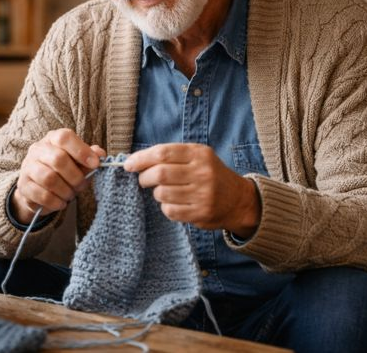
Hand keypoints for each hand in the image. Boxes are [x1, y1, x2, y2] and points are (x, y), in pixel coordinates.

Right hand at [12, 129, 105, 223]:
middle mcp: (37, 149)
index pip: (64, 138)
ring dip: (65, 190)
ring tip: (70, 195)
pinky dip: (55, 201)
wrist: (39, 189)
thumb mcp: (78, 163)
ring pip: (49, 178)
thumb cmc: (63, 172)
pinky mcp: (23, 186)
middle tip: (81, 185)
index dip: (82, 151)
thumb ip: (90, 157)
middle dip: (75, 176)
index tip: (96, 164)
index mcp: (53, 139)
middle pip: (58, 159)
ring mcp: (27, 167)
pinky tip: (61, 203)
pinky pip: (41, 195)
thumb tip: (100, 154)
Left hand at [124, 143, 260, 236]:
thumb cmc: (209, 175)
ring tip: (162, 191)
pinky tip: (173, 203)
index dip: (141, 159)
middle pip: (160, 173)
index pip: (162, 153)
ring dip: (156, 193)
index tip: (128, 164)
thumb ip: (170, 156)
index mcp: (199, 154)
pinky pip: (170, 210)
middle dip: (144, 177)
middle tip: (142, 180)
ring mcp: (203, 194)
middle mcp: (203, 172)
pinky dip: (165, 207)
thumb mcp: (196, 157)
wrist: (238, 199)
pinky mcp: (201, 213)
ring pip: (162, 194)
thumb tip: (134, 160)